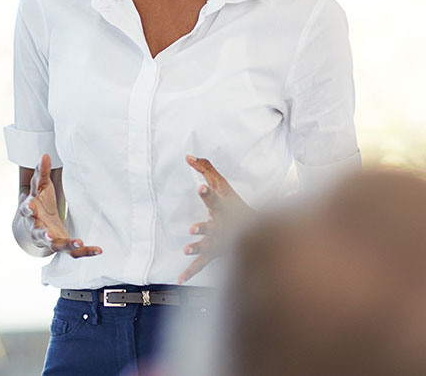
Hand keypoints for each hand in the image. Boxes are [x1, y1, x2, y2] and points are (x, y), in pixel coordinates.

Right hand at [20, 154, 101, 257]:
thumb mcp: (40, 188)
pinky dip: (85, 252)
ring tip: (77, 242)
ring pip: (55, 245)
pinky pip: (73, 252)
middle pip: (38, 232)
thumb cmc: (40, 203)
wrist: (37, 227)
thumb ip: (42, 173)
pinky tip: (98, 249)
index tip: (30, 205)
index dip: (27, 208)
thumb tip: (45, 155)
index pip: (27, 209)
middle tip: (48, 234)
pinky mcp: (61, 246)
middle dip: (42, 233)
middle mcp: (37, 228)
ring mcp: (49, 239)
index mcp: (31, 212)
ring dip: (65, 244)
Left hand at [178, 155, 252, 283]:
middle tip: (193, 228)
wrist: (256, 232)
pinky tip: (179, 279)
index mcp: (223, 209)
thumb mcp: (223, 186)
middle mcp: (221, 227)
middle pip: (212, 227)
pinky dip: (190, 272)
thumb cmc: (234, 205)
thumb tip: (188, 156)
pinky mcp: (213, 255)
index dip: (208, 193)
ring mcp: (218, 243)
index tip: (201, 186)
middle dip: (203, 228)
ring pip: (207, 247)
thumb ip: (206, 169)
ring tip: (186, 249)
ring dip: (198, 248)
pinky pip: (201, 265)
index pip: (215, 199)